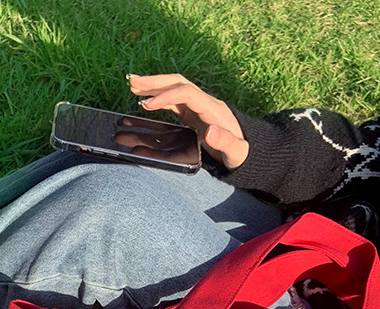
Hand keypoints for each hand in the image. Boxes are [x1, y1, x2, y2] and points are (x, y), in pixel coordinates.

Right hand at [128, 74, 248, 169]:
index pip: (186, 93)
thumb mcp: (236, 152)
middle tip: (132, 82)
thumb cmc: (240, 154)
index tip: (147, 105)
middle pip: (178, 83)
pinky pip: (173, 100)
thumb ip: (224, 142)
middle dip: (155, 82)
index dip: (166, 96)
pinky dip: (158, 98)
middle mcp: (205, 103)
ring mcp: (198, 107)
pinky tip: (144, 100)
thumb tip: (210, 131)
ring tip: (132, 85)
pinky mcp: (192, 114)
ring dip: (153, 86)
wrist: (247, 152)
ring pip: (174, 88)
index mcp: (213, 109)